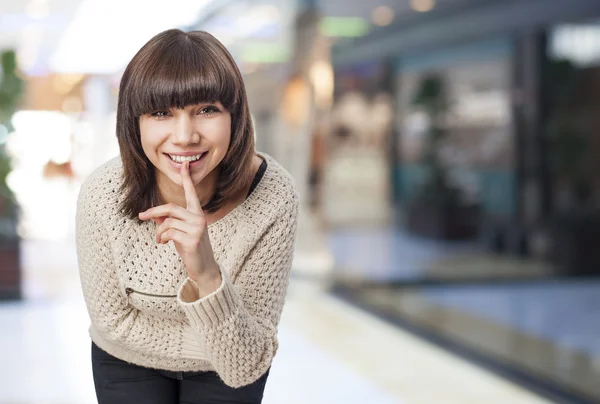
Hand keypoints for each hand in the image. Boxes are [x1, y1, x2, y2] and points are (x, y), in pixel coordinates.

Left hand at [138, 161, 220, 289]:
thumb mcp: (179, 232)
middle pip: (170, 208)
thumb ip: (168, 220)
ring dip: (158, 232)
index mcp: (197, 213)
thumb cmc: (191, 248)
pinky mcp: (192, 240)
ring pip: (167, 222)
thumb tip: (152, 215)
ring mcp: (197, 228)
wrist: (203, 267)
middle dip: (153, 212)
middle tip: (141, 216)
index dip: (187, 178)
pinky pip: (168, 233)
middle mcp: (199, 218)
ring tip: (160, 239)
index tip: (184, 164)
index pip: (191, 192)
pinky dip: (161, 238)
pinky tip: (164, 243)